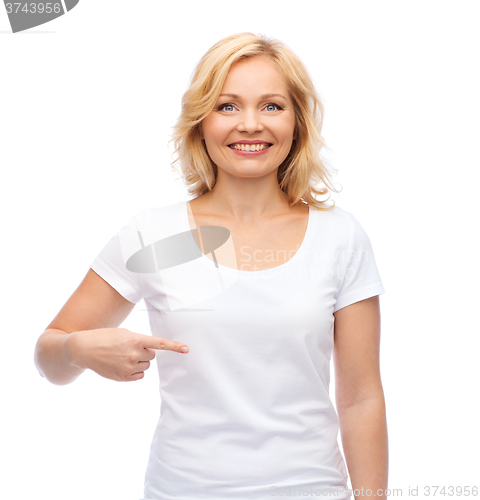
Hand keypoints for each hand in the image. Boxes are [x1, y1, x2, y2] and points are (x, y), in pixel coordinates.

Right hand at [65, 328, 188, 381]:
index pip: (159, 344)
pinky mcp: (123, 378)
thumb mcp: (124, 333)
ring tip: (122, 356)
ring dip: (139, 361)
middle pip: (152, 355)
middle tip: (129, 348)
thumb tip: (152, 353)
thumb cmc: (106, 338)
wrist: (84, 349)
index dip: (174, 346)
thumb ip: (139, 341)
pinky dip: (135, 371)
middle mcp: (133, 354)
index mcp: (135, 340)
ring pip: (146, 366)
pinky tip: (122, 365)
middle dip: (144, 352)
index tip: (186, 349)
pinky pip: (139, 375)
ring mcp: (128, 367)